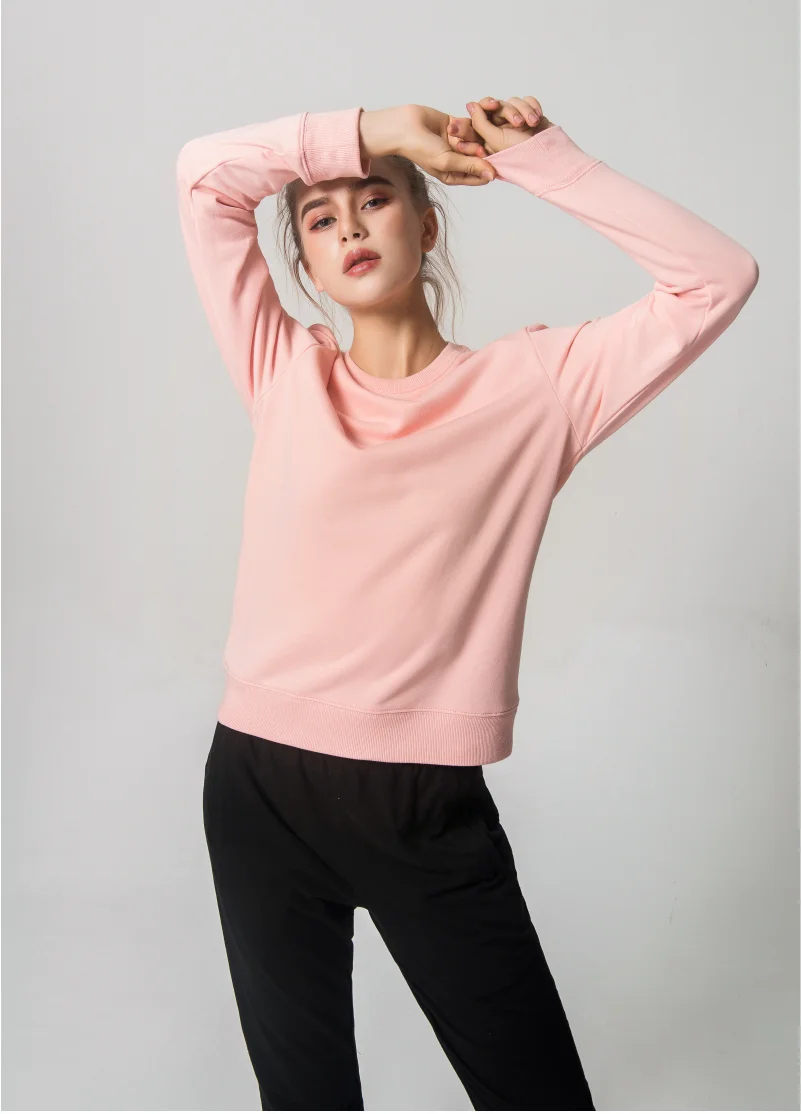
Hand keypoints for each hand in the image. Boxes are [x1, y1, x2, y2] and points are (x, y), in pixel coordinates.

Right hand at [359, 104, 496, 185]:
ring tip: (451, 131)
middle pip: (481, 155)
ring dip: (468, 132)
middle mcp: (458, 160)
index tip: (488, 156)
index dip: (488, 166)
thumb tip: (492, 175)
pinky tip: (456, 121)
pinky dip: (467, 121)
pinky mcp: (456, 126)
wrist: (404, 126)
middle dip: (475, 147)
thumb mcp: (447, 161)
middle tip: (460, 143)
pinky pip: (470, 124)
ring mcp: (458, 143)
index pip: (481, 175)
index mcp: (456, 175)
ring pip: (477, 138)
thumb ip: (471, 166)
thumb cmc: (420, 149)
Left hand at [447, 96, 552, 157]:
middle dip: (510, 112)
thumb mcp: (495, 140)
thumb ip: (480, 122)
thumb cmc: (521, 154)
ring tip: (533, 123)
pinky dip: (533, 107)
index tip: (494, 105)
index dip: (486, 105)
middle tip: (519, 123)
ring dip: (525, 110)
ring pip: (514, 102)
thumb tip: (470, 105)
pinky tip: (538, 118)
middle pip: (499, 105)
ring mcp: (515, 122)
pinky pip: (527, 101)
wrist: (549, 156)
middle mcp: (500, 128)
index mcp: (488, 136)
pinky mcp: (529, 116)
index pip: (480, 113)